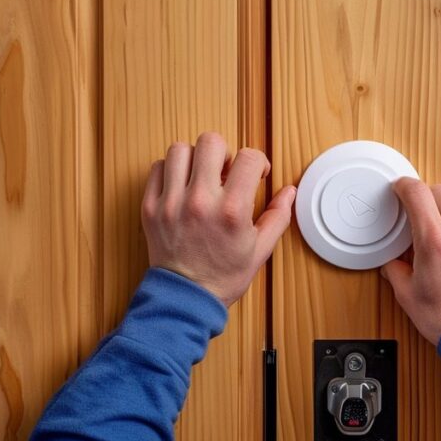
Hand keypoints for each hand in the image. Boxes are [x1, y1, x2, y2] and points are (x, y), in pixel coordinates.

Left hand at [141, 132, 295, 306]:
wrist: (185, 299)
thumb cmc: (223, 276)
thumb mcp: (260, 249)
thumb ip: (278, 216)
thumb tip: (290, 191)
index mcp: (232, 211)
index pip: (249, 157)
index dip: (257, 162)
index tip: (255, 174)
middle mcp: (200, 201)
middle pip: (211, 142)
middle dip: (224, 152)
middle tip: (225, 171)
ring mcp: (171, 203)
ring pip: (180, 150)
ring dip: (195, 158)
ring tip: (200, 177)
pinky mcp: (150, 207)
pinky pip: (156, 168)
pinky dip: (169, 171)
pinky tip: (180, 186)